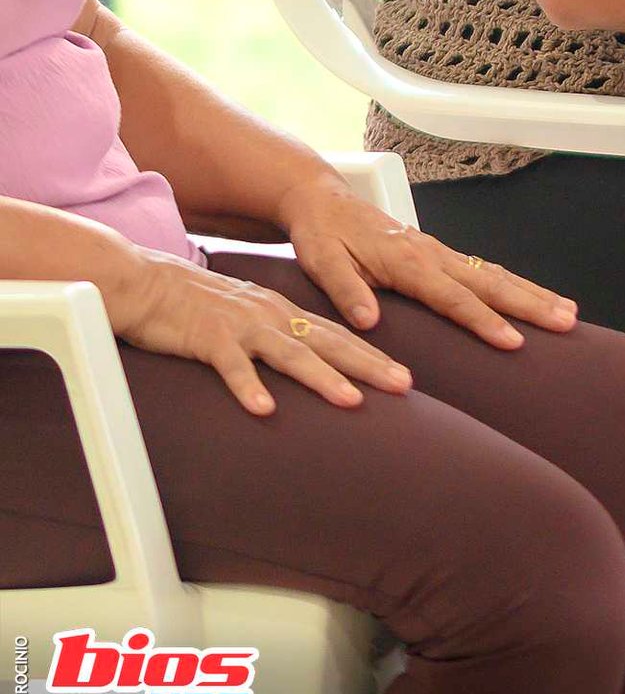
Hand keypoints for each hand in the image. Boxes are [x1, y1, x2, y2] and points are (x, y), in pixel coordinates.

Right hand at [104, 246, 415, 415]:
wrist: (147, 284)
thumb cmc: (195, 307)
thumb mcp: (246, 317)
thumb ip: (275, 337)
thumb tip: (307, 362)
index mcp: (282, 311)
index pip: (338, 336)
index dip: (373, 356)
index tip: (407, 378)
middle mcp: (271, 316)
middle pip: (329, 342)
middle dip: (369, 365)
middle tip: (404, 385)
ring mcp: (241, 326)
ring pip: (290, 353)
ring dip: (322, 378)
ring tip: (352, 400)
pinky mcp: (209, 339)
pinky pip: (232, 367)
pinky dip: (249, 387)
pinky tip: (265, 410)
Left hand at [277, 175, 577, 347]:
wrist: (322, 200)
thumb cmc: (321, 235)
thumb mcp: (321, 263)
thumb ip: (346, 291)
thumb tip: (370, 321)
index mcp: (407, 261)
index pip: (453, 297)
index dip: (484, 321)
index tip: (514, 342)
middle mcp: (431, 253)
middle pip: (490, 282)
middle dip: (531, 303)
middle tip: (568, 322)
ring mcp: (438, 251)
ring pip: (494, 273)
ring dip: (532, 293)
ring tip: (569, 312)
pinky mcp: (437, 254)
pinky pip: (483, 270)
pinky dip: (513, 284)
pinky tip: (530, 297)